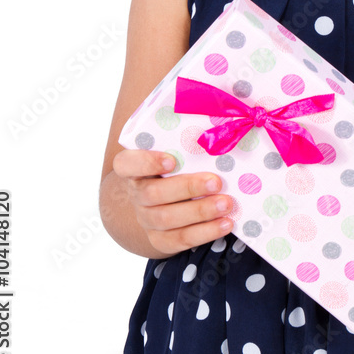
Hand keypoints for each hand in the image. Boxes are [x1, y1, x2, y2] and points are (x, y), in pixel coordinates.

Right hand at [113, 148, 233, 256]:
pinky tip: (225, 224)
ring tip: (226, 203)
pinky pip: (180, 239)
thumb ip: (186, 136)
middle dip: (188, 188)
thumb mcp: (175, 147)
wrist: (163, 199)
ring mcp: (146, 219)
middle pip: (153, 194)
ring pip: (167, 219)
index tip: (172, 161)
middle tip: (216, 182)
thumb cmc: (176, 164)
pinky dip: (205, 233)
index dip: (146, 162)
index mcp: (133, 168)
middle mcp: (136, 194)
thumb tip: (221, 114)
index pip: (127, 163)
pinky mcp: (160, 239)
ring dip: (200, 211)